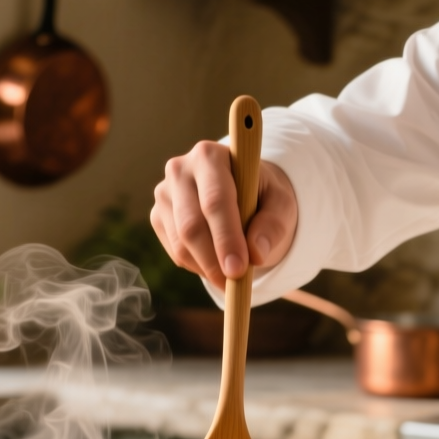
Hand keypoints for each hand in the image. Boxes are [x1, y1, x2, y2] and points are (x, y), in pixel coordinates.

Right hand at [151, 142, 298, 279]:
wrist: (243, 192)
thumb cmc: (263, 195)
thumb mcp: (281, 204)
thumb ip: (273, 224)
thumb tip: (256, 253)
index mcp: (211, 156)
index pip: (215, 201)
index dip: (226, 238)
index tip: (239, 269)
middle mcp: (180, 169)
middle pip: (191, 225)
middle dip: (214, 260)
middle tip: (235, 283)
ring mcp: (164, 193)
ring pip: (181, 243)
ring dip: (208, 267)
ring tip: (233, 276)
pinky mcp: (158, 216)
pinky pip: (175, 251)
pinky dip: (198, 266)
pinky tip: (217, 261)